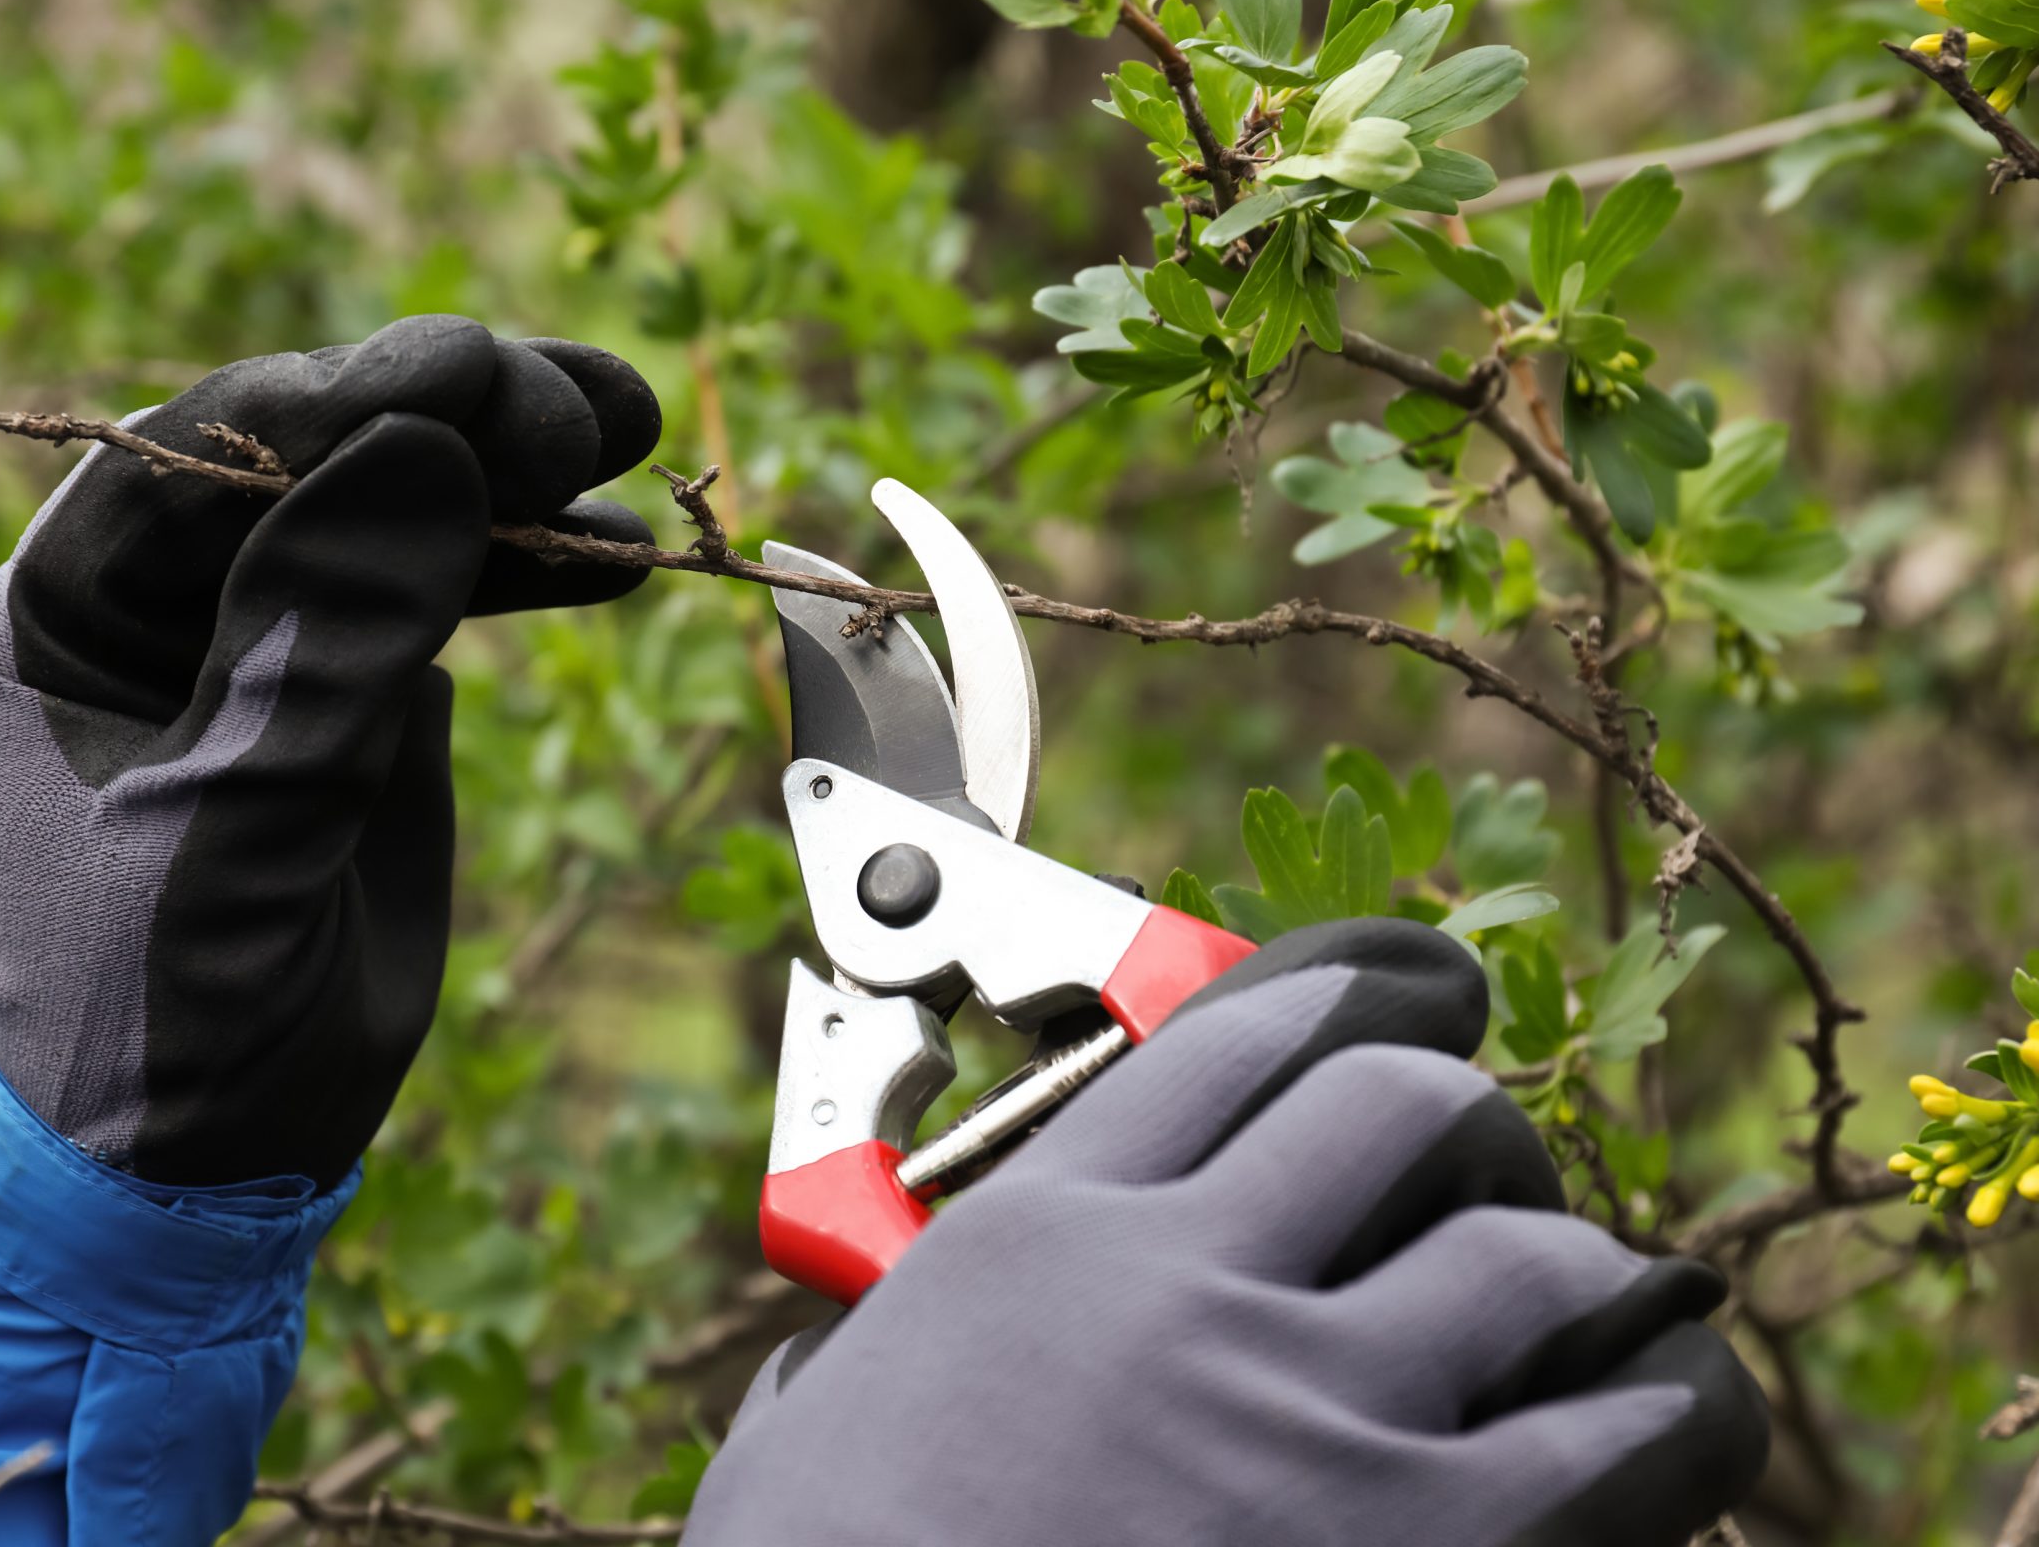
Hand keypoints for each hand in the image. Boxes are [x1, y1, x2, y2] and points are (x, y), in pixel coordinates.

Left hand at [0, 316, 659, 1188]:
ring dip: (512, 472)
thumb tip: (431, 450)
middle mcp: (168, 601)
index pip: (207, 458)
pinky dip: (529, 563)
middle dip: (452, 417)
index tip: (480, 368)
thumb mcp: (236, 819)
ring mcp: (272, 636)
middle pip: (316, 456)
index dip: (346, 399)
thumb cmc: (162, 1005)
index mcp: (74, 612)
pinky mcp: (362, 691)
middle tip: (587, 407)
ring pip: (395, 508)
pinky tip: (608, 549)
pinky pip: (449, 594)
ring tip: (629, 433)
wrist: (196, 1151)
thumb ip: (328, 642)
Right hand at [687, 918, 1766, 1546]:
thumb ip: (852, 1363)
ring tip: (1577, 1308)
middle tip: (1475, 1182)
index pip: (1243, 1029)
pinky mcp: (1436, 1545)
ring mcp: (1318, 1414)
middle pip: (1406, 1101)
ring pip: (1538, 1250)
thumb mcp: (802, 1445)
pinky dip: (1672, 1403)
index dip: (1358, 983)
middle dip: (1467, 1122)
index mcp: (1042, 1237)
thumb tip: (830, 1373)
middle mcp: (1190, 1287)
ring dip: (1576, 1263)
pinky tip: (1663, 1420)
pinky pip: (1628, 1424)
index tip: (1416, 996)